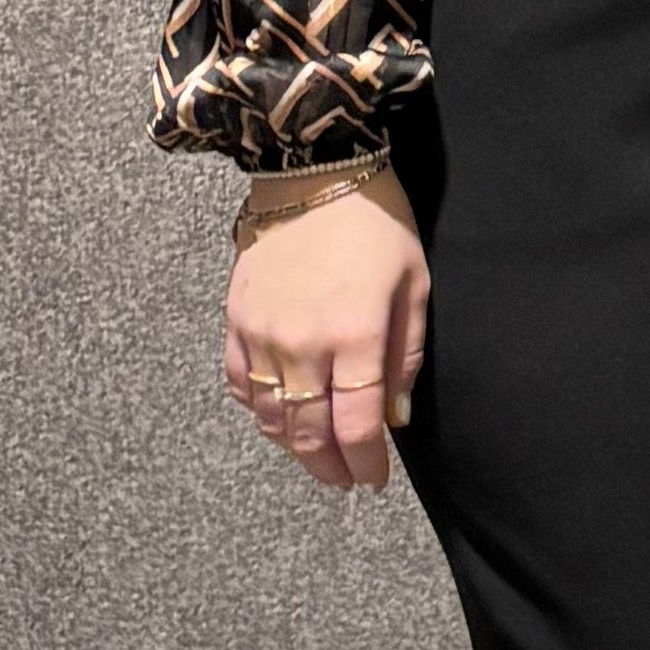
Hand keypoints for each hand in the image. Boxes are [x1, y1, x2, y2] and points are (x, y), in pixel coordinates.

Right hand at [224, 173, 427, 493]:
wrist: (312, 168)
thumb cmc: (376, 223)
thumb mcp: (414, 283)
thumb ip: (406, 355)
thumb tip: (395, 416)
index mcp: (356, 336)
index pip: (358, 426)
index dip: (366, 462)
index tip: (374, 480)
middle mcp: (304, 344)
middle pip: (309, 432)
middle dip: (328, 466)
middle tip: (344, 479)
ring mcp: (263, 334)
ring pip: (271, 415)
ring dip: (292, 445)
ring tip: (314, 453)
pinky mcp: (235, 319)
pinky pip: (239, 382)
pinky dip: (257, 407)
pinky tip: (278, 412)